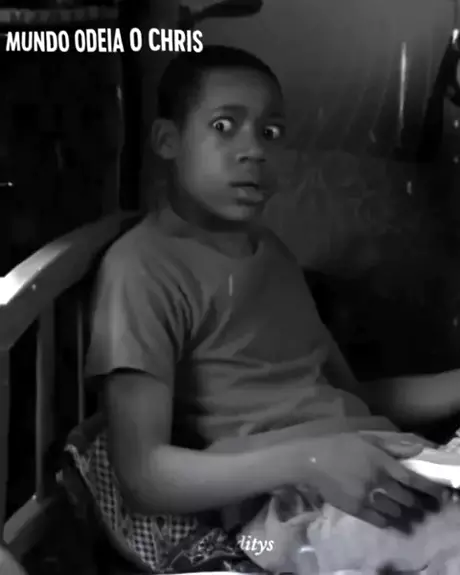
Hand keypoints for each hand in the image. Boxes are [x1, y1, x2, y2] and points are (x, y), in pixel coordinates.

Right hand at [301, 432, 444, 532]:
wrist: (311, 461)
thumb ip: (391, 446)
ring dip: (399, 511)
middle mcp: (377, 480)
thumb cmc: (338, 445)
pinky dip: (386, 520)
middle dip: (412, 501)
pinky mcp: (355, 509)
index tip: (436, 493)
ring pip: (394, 510)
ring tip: (398, 508)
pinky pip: (378, 520)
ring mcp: (366, 496)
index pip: (411, 478)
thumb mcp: (365, 439)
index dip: (427, 487)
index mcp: (380, 461)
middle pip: (405, 497)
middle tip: (412, 500)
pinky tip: (385, 516)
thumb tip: (416, 451)